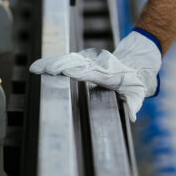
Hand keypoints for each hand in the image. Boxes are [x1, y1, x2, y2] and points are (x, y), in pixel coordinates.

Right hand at [29, 29, 161, 120]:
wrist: (139, 59)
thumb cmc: (138, 80)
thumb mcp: (140, 93)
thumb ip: (134, 104)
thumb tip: (133, 117)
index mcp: (109, 75)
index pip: (93, 73)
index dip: (81, 72)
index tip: (67, 71)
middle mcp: (97, 67)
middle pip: (77, 64)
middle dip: (61, 66)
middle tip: (42, 69)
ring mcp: (91, 63)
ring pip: (70, 61)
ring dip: (53, 64)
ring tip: (36, 68)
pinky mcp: (85, 62)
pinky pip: (69, 61)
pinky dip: (54, 63)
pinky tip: (39, 67)